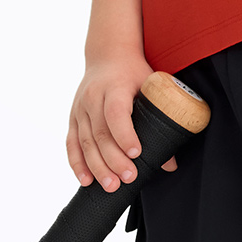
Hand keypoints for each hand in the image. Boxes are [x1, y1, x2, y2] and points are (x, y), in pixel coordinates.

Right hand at [67, 56, 178, 189]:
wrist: (108, 55)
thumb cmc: (134, 74)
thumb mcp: (152, 89)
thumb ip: (161, 121)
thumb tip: (169, 163)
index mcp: (114, 87)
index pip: (116, 113)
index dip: (125, 134)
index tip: (136, 153)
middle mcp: (93, 97)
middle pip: (100, 133)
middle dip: (114, 159)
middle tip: (128, 178)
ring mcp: (80, 108)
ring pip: (85, 141)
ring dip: (97, 166)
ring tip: (110, 186)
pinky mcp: (73, 117)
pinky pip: (72, 143)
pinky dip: (77, 163)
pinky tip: (86, 180)